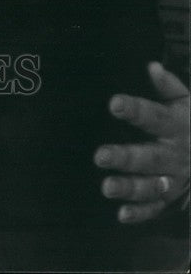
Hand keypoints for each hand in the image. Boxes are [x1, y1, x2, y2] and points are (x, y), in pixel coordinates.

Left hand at [94, 62, 189, 222]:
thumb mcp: (189, 103)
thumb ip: (170, 86)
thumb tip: (153, 66)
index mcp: (177, 127)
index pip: (154, 116)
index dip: (135, 109)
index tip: (114, 103)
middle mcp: (175, 155)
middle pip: (149, 156)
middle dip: (125, 157)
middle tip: (99, 155)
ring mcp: (175, 179)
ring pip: (151, 185)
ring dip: (129, 187)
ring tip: (106, 187)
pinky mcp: (174, 197)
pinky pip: (158, 208)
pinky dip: (141, 213)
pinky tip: (121, 214)